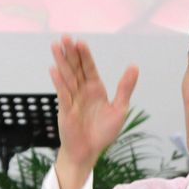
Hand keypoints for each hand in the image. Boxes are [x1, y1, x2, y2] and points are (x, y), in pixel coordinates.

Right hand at [49, 35, 138, 188]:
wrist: (89, 151)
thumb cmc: (103, 132)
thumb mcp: (119, 109)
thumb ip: (125, 88)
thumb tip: (134, 66)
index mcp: (95, 90)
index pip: (89, 69)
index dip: (85, 56)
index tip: (81, 42)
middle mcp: (82, 91)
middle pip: (75, 68)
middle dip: (71, 54)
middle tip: (66, 37)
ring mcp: (72, 99)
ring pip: (66, 77)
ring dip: (61, 62)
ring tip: (56, 46)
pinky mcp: (65, 110)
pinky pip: (62, 93)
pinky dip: (58, 82)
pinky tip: (54, 69)